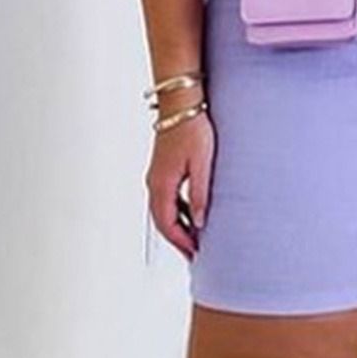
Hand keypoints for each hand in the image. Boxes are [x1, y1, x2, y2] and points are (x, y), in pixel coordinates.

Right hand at [145, 109, 214, 261]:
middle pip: (162, 220)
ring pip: (164, 209)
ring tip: (194, 237)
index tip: (194, 253)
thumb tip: (200, 222)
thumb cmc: (192, 128)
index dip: (181, 241)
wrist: (181, 104)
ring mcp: (157, 175)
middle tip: (193, 253)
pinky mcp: (163, 168)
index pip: (167, 223)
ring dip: (177, 225)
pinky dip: (178, 211)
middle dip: (177, 239)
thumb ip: (199, 194)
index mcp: (161, 184)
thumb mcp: (201, 164)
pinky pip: (167, 197)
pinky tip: (192, 212)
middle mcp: (154, 182)